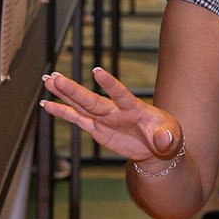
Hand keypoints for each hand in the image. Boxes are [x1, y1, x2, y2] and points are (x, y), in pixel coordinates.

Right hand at [40, 67, 181, 164]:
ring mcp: (105, 118)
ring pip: (80, 105)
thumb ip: (166, 138)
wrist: (157, 147)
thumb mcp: (171, 138)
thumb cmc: (167, 136)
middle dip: (73, 90)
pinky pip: (77, 119)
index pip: (120, 94)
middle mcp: (115, 110)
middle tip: (55, 77)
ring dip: (64, 94)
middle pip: (92, 99)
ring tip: (47, 80)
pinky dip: (62, 112)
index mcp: (134, 107)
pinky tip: (47, 104)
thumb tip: (164, 141)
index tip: (97, 71)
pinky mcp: (97, 128)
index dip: (110, 84)